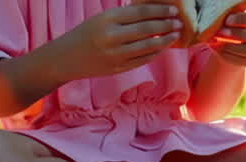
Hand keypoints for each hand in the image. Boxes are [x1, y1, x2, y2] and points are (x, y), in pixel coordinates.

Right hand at [56, 4, 181, 79]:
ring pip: (147, 46)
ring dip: (164, 40)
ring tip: (175, 34)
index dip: (160, 11)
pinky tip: (162, 47)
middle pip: (146, 29)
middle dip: (166, 25)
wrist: (66, 58)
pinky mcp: (117, 68)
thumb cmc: (86, 34)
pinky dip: (154, 53)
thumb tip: (152, 10)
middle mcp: (112, 37)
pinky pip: (142, 60)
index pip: (141, 13)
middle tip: (179, 22)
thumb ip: (125, 16)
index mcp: (108, 20)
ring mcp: (115, 55)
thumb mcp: (102, 19)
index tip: (173, 10)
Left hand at [209, 7, 245, 66]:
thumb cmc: (238, 19)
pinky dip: (226, 54)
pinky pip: (241, 61)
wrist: (236, 36)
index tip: (228, 20)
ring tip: (215, 40)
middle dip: (238, 34)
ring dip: (230, 46)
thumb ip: (236, 13)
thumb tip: (224, 18)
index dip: (245, 19)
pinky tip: (216, 48)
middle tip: (221, 31)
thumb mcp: (239, 13)